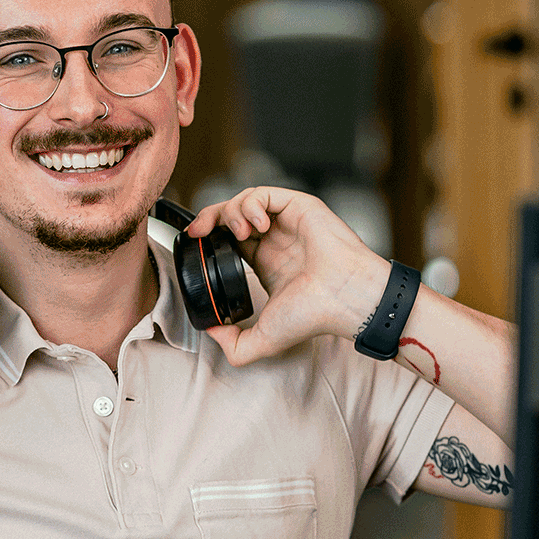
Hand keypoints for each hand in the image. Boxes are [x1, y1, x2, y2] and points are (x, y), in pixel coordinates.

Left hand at [185, 187, 389, 365]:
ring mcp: (287, 222)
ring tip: (241, 232)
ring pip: (245, 200)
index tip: (195, 243)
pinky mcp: (299, 207)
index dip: (208, 237)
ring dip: (233, 212)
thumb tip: (210, 332)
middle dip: (210, 218)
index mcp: (267, 263)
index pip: (229, 239)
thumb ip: (234, 344)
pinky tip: (256, 223)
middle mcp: (276, 240)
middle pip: (231, 215)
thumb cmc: (314, 315)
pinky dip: (252, 203)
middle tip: (201, 231)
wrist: (343, 298)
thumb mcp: (264, 339)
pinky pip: (265, 194)